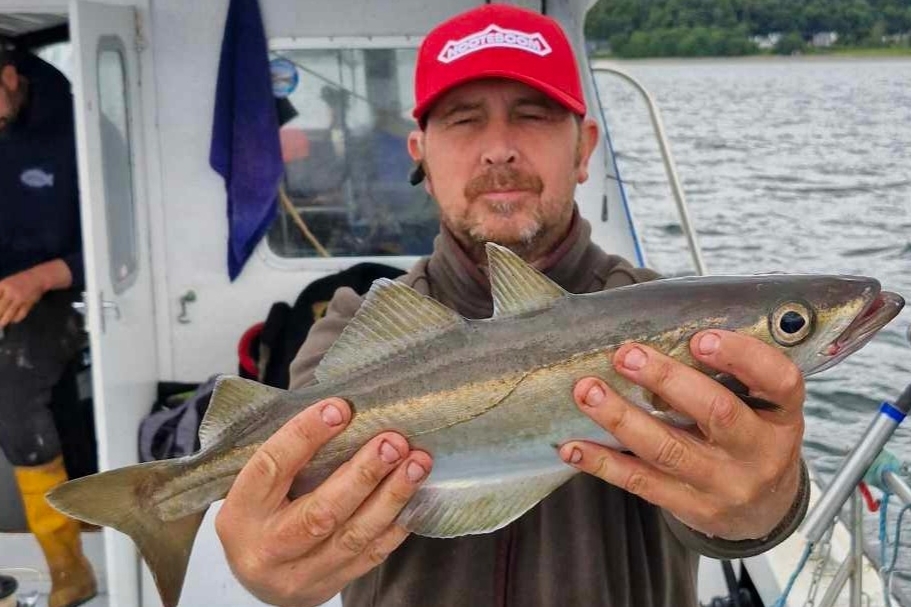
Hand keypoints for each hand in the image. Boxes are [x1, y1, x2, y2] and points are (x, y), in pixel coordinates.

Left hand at [0, 260, 71, 326]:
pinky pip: (21, 314)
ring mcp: (20, 298)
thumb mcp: (6, 283)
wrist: (38, 278)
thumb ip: (0, 292)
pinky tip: (13, 320)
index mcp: (3, 285)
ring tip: (1, 325)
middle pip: (0, 308)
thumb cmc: (19, 280)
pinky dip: (16, 318)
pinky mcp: (28, 303)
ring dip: (4, 321)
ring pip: (10, 313)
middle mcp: (10, 292)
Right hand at [215, 398, 432, 606]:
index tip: (341, 408)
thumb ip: (291, 454)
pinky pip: (371, 555)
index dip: (307, 435)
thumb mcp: (258, 484)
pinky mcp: (329, 586)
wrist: (258, 578)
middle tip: (393, 442)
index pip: (272, 467)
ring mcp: (300, 574)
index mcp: (242, 511)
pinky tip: (416, 496)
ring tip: (417, 463)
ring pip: (353, 536)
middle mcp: (268, 548)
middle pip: (320, 513)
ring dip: (391, 496)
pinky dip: (397, 524)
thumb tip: (343, 410)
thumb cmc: (262, 512)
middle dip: (363, 474)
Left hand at [559, 330, 804, 540]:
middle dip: (666, 380)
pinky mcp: (691, 507)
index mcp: (782, 416)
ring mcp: (724, 485)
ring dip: (621, 417)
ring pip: (668, 449)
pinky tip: (573, 447)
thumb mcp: (762, 407)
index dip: (742, 356)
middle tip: (626, 355)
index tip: (700, 338)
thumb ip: (731, 373)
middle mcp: (759, 453)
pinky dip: (603, 463)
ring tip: (587, 391)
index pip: (780, 381)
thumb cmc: (750, 438)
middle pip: (716, 413)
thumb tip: (664, 321)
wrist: (762, 514)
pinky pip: (641, 483)